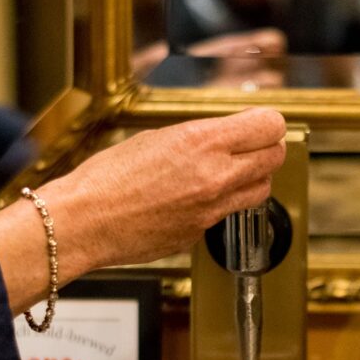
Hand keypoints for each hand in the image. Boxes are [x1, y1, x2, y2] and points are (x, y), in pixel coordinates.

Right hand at [0, 108, 285, 313]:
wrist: (86, 222)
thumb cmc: (108, 179)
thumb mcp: (156, 138)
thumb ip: (198, 138)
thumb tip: (223, 139)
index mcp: (202, 143)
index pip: (269, 128)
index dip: (269, 124)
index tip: (264, 125)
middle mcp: (215, 178)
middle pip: (273, 159)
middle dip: (267, 150)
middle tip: (255, 147)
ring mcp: (211, 211)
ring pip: (259, 191)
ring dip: (252, 179)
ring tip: (230, 173)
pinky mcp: (201, 235)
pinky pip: (225, 215)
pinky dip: (218, 205)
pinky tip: (192, 200)